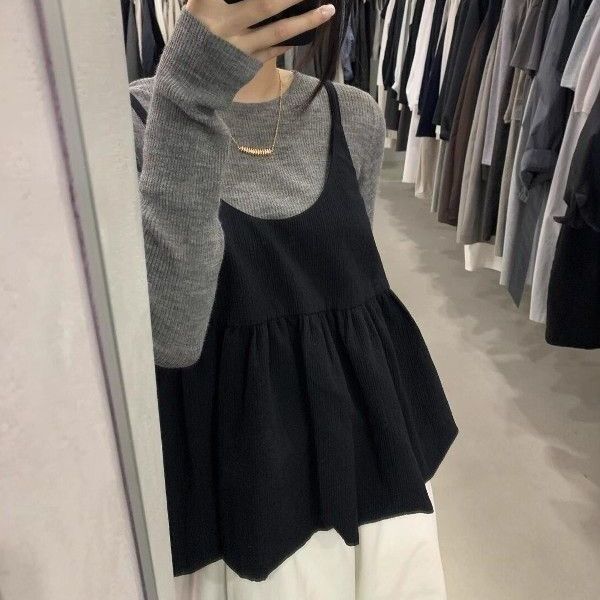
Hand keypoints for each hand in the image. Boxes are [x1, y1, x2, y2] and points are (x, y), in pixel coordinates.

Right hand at [185, 0, 335, 61]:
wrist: (186, 81)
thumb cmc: (195, 35)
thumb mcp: (199, 9)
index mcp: (206, 4)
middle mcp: (225, 25)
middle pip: (265, 4)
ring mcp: (239, 47)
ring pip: (278, 31)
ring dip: (306, 20)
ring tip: (328, 9)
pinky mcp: (248, 63)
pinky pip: (275, 48)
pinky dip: (292, 37)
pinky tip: (310, 27)